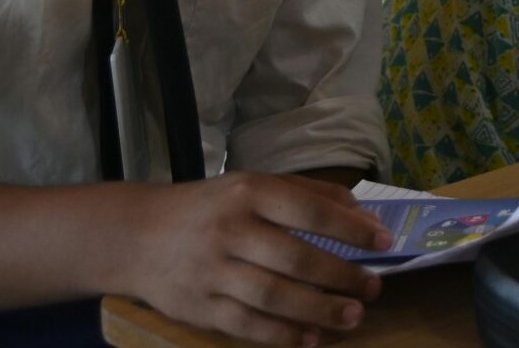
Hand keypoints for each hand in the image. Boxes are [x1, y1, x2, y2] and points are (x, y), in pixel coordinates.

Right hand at [129, 172, 388, 346]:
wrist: (134, 237)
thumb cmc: (209, 208)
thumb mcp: (251, 185)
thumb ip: (307, 195)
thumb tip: (360, 214)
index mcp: (247, 193)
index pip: (309, 210)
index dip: (351, 228)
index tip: (384, 242)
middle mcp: (230, 231)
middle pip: (295, 258)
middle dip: (341, 275)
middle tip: (374, 287)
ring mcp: (212, 272)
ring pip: (273, 296)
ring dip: (319, 310)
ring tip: (353, 316)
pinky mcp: (198, 308)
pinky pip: (247, 325)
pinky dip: (282, 335)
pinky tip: (311, 339)